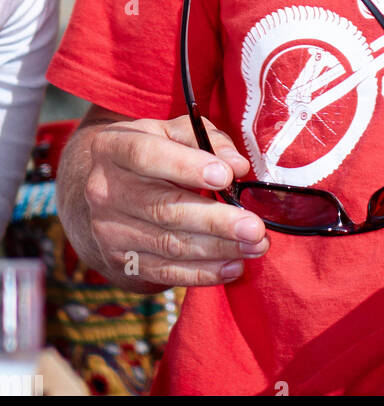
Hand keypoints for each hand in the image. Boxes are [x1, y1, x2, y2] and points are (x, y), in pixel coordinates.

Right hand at [85, 114, 269, 286]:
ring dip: (218, 249)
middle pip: (164, 209)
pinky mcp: (122, 262)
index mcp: (114, 147)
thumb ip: (206, 139)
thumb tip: (237, 165)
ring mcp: (109, 231)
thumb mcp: (172, 132)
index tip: (225, 176)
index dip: (186, 166)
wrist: (105, 192)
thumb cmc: (152, 153)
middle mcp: (105, 191)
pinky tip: (234, 266)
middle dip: (215, 221)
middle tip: (254, 227)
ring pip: (170, 244)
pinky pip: (167, 272)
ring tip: (255, 246)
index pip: (147, 156)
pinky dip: (204, 272)